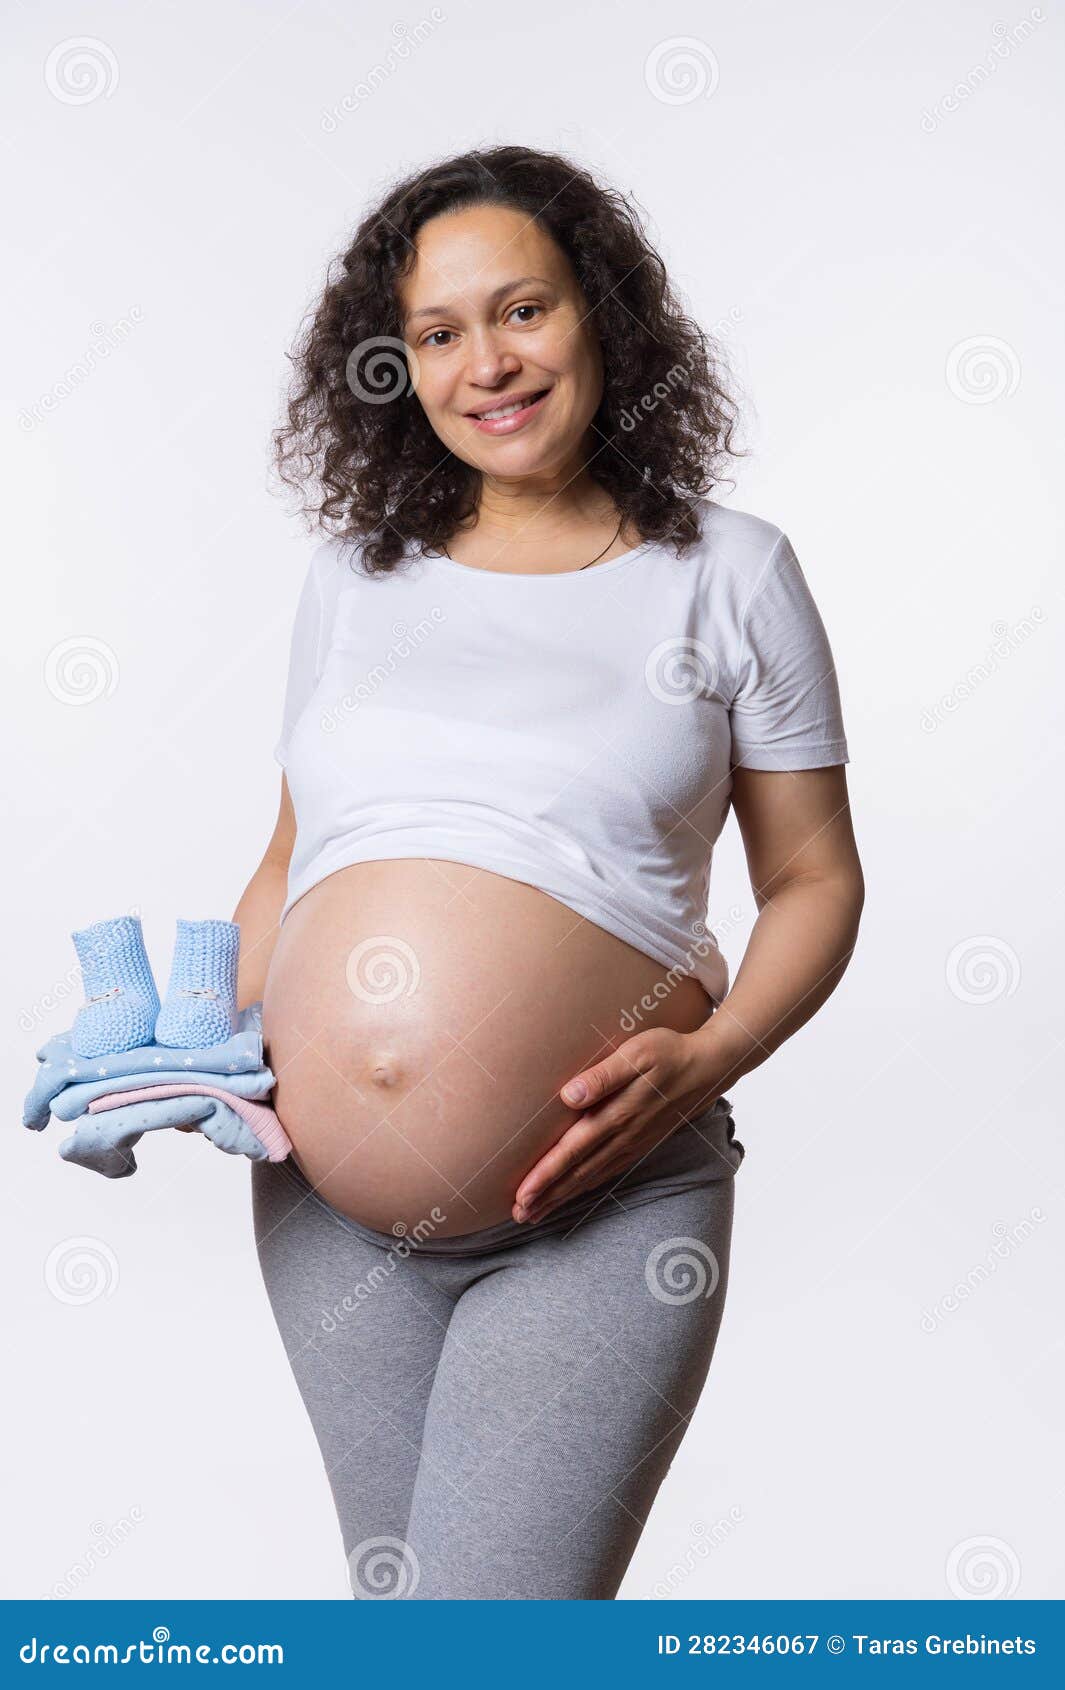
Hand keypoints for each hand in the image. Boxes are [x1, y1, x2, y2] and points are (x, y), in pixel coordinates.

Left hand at [512, 1028, 722, 1223]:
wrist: (709, 1067)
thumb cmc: (668, 1053)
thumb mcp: (636, 1054)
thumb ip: (602, 1076)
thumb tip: (569, 1095)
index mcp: (617, 1115)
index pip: (572, 1151)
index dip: (546, 1175)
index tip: (522, 1195)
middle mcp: (624, 1136)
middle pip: (578, 1173)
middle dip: (547, 1195)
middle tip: (519, 1215)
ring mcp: (633, 1144)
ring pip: (591, 1177)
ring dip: (562, 1196)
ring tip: (536, 1213)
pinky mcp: (641, 1144)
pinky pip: (607, 1172)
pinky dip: (585, 1187)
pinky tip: (574, 1193)